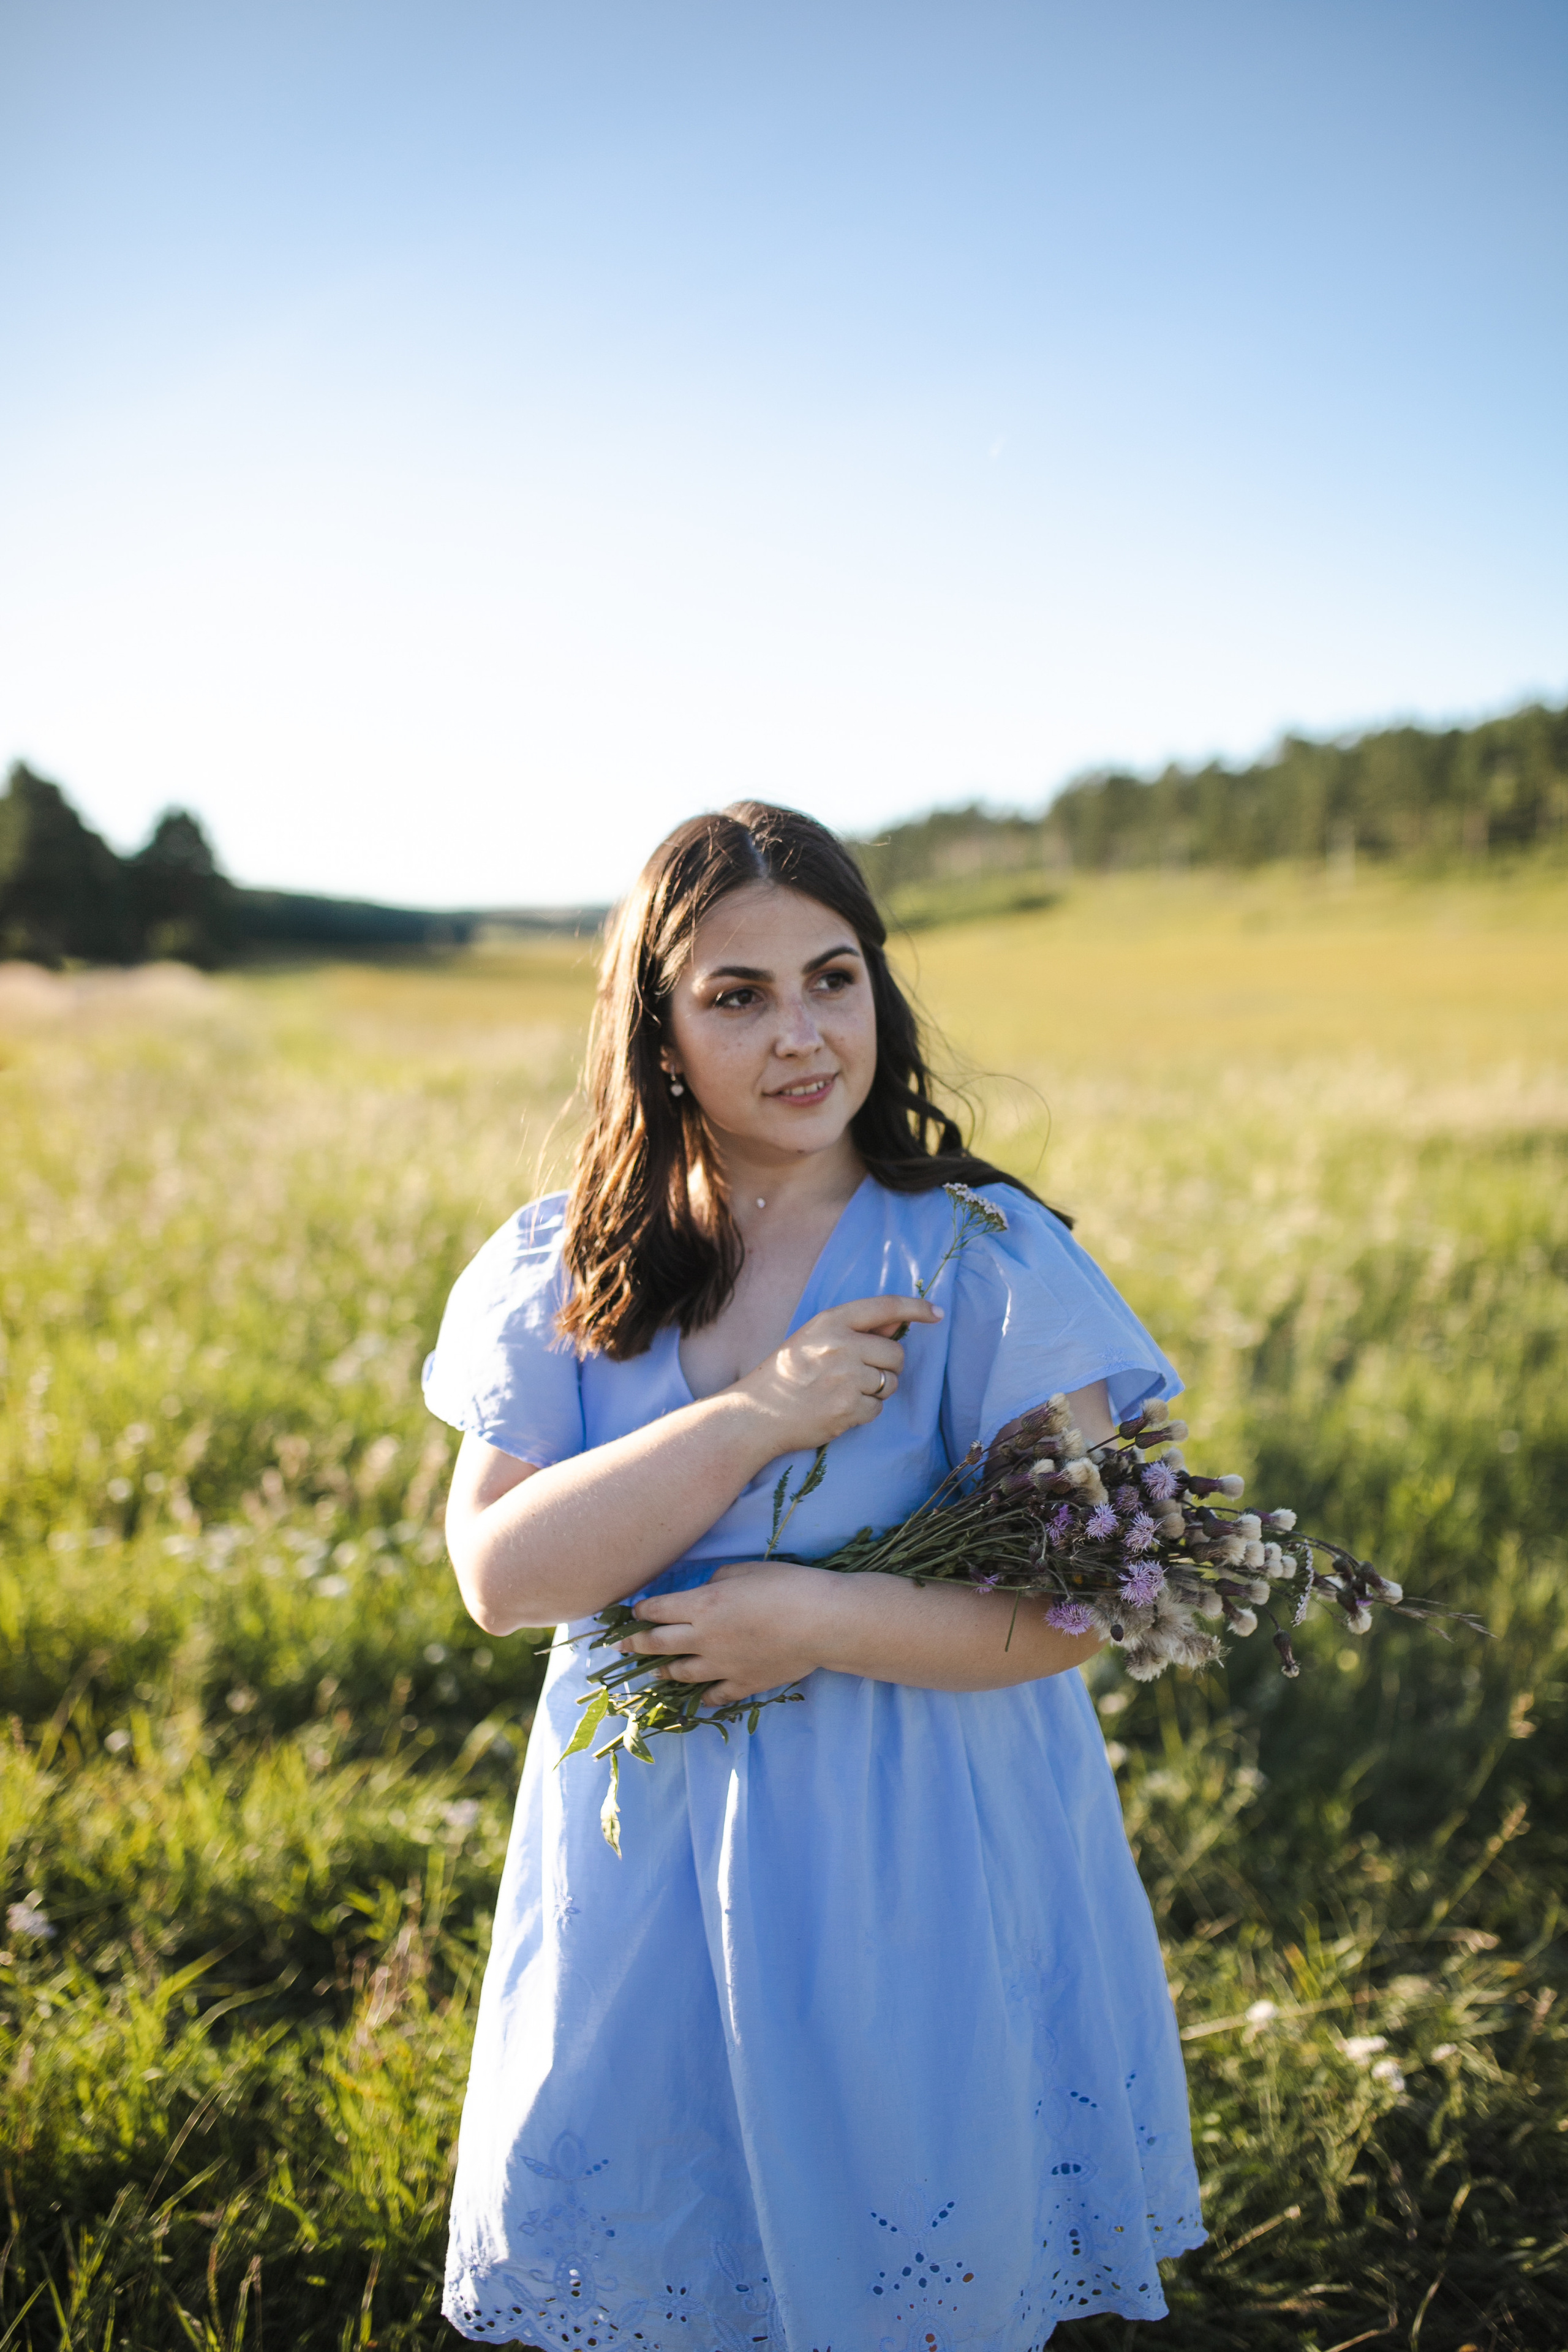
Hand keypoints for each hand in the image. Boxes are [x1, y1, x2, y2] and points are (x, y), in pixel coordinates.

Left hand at [621, 1561, 843, 1705]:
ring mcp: (722, 1666)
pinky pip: (715, 1695)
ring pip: (681, 1673)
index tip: (633, 1612)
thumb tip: (709, 1588)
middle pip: (659, 1644)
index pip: (657, 1610)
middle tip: (620, 1646)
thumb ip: (718, 1579)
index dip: (641, 1611)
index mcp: (702, 1606)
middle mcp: (704, 1639)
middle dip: (635, 1644)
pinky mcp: (743, 1684)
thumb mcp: (747, 1569)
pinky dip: (704, 1696)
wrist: (822, 1624)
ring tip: (652, 1671)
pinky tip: (700, 1697)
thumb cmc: (787, 1586)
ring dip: (662, 1670)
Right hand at [735, 1294, 940, 1453]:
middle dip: (888, 1366)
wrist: (755, 1414)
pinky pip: (878, 1409)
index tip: (937, 1313)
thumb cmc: (784, 1375)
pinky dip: (864, 1412)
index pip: (885, 1307)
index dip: (915, 1308)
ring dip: (877, 1391)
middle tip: (861, 1375)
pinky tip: (839, 1409)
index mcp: (830, 1322)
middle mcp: (840, 1345)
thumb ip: (854, 1331)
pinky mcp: (848, 1408)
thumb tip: (896, 1324)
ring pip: (890, 1383)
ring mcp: (845, 1378)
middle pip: (896, 1353)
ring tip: (843, 1392)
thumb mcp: (813, 1339)